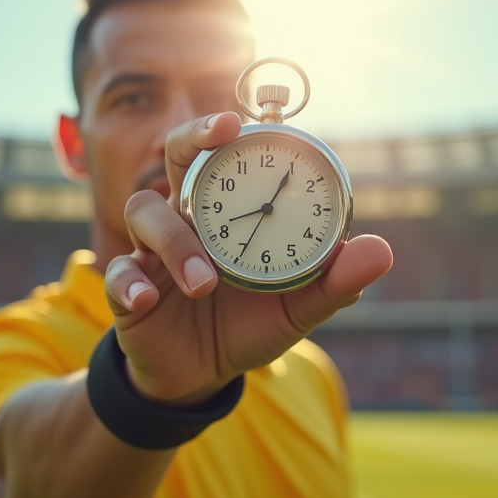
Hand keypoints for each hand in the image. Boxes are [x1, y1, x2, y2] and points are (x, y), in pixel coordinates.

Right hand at [102, 112, 393, 405]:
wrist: (202, 376)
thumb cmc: (248, 325)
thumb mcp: (297, 307)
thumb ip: (334, 281)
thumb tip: (380, 251)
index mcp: (226, 210)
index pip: (225, 153)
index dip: (224, 128)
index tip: (236, 121)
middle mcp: (187, 216)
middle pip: (175, 154)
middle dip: (192, 137)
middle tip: (218, 135)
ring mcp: (152, 248)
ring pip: (145, 212)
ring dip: (174, 241)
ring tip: (204, 284)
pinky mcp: (128, 286)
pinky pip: (117, 272)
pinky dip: (128, 283)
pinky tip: (147, 298)